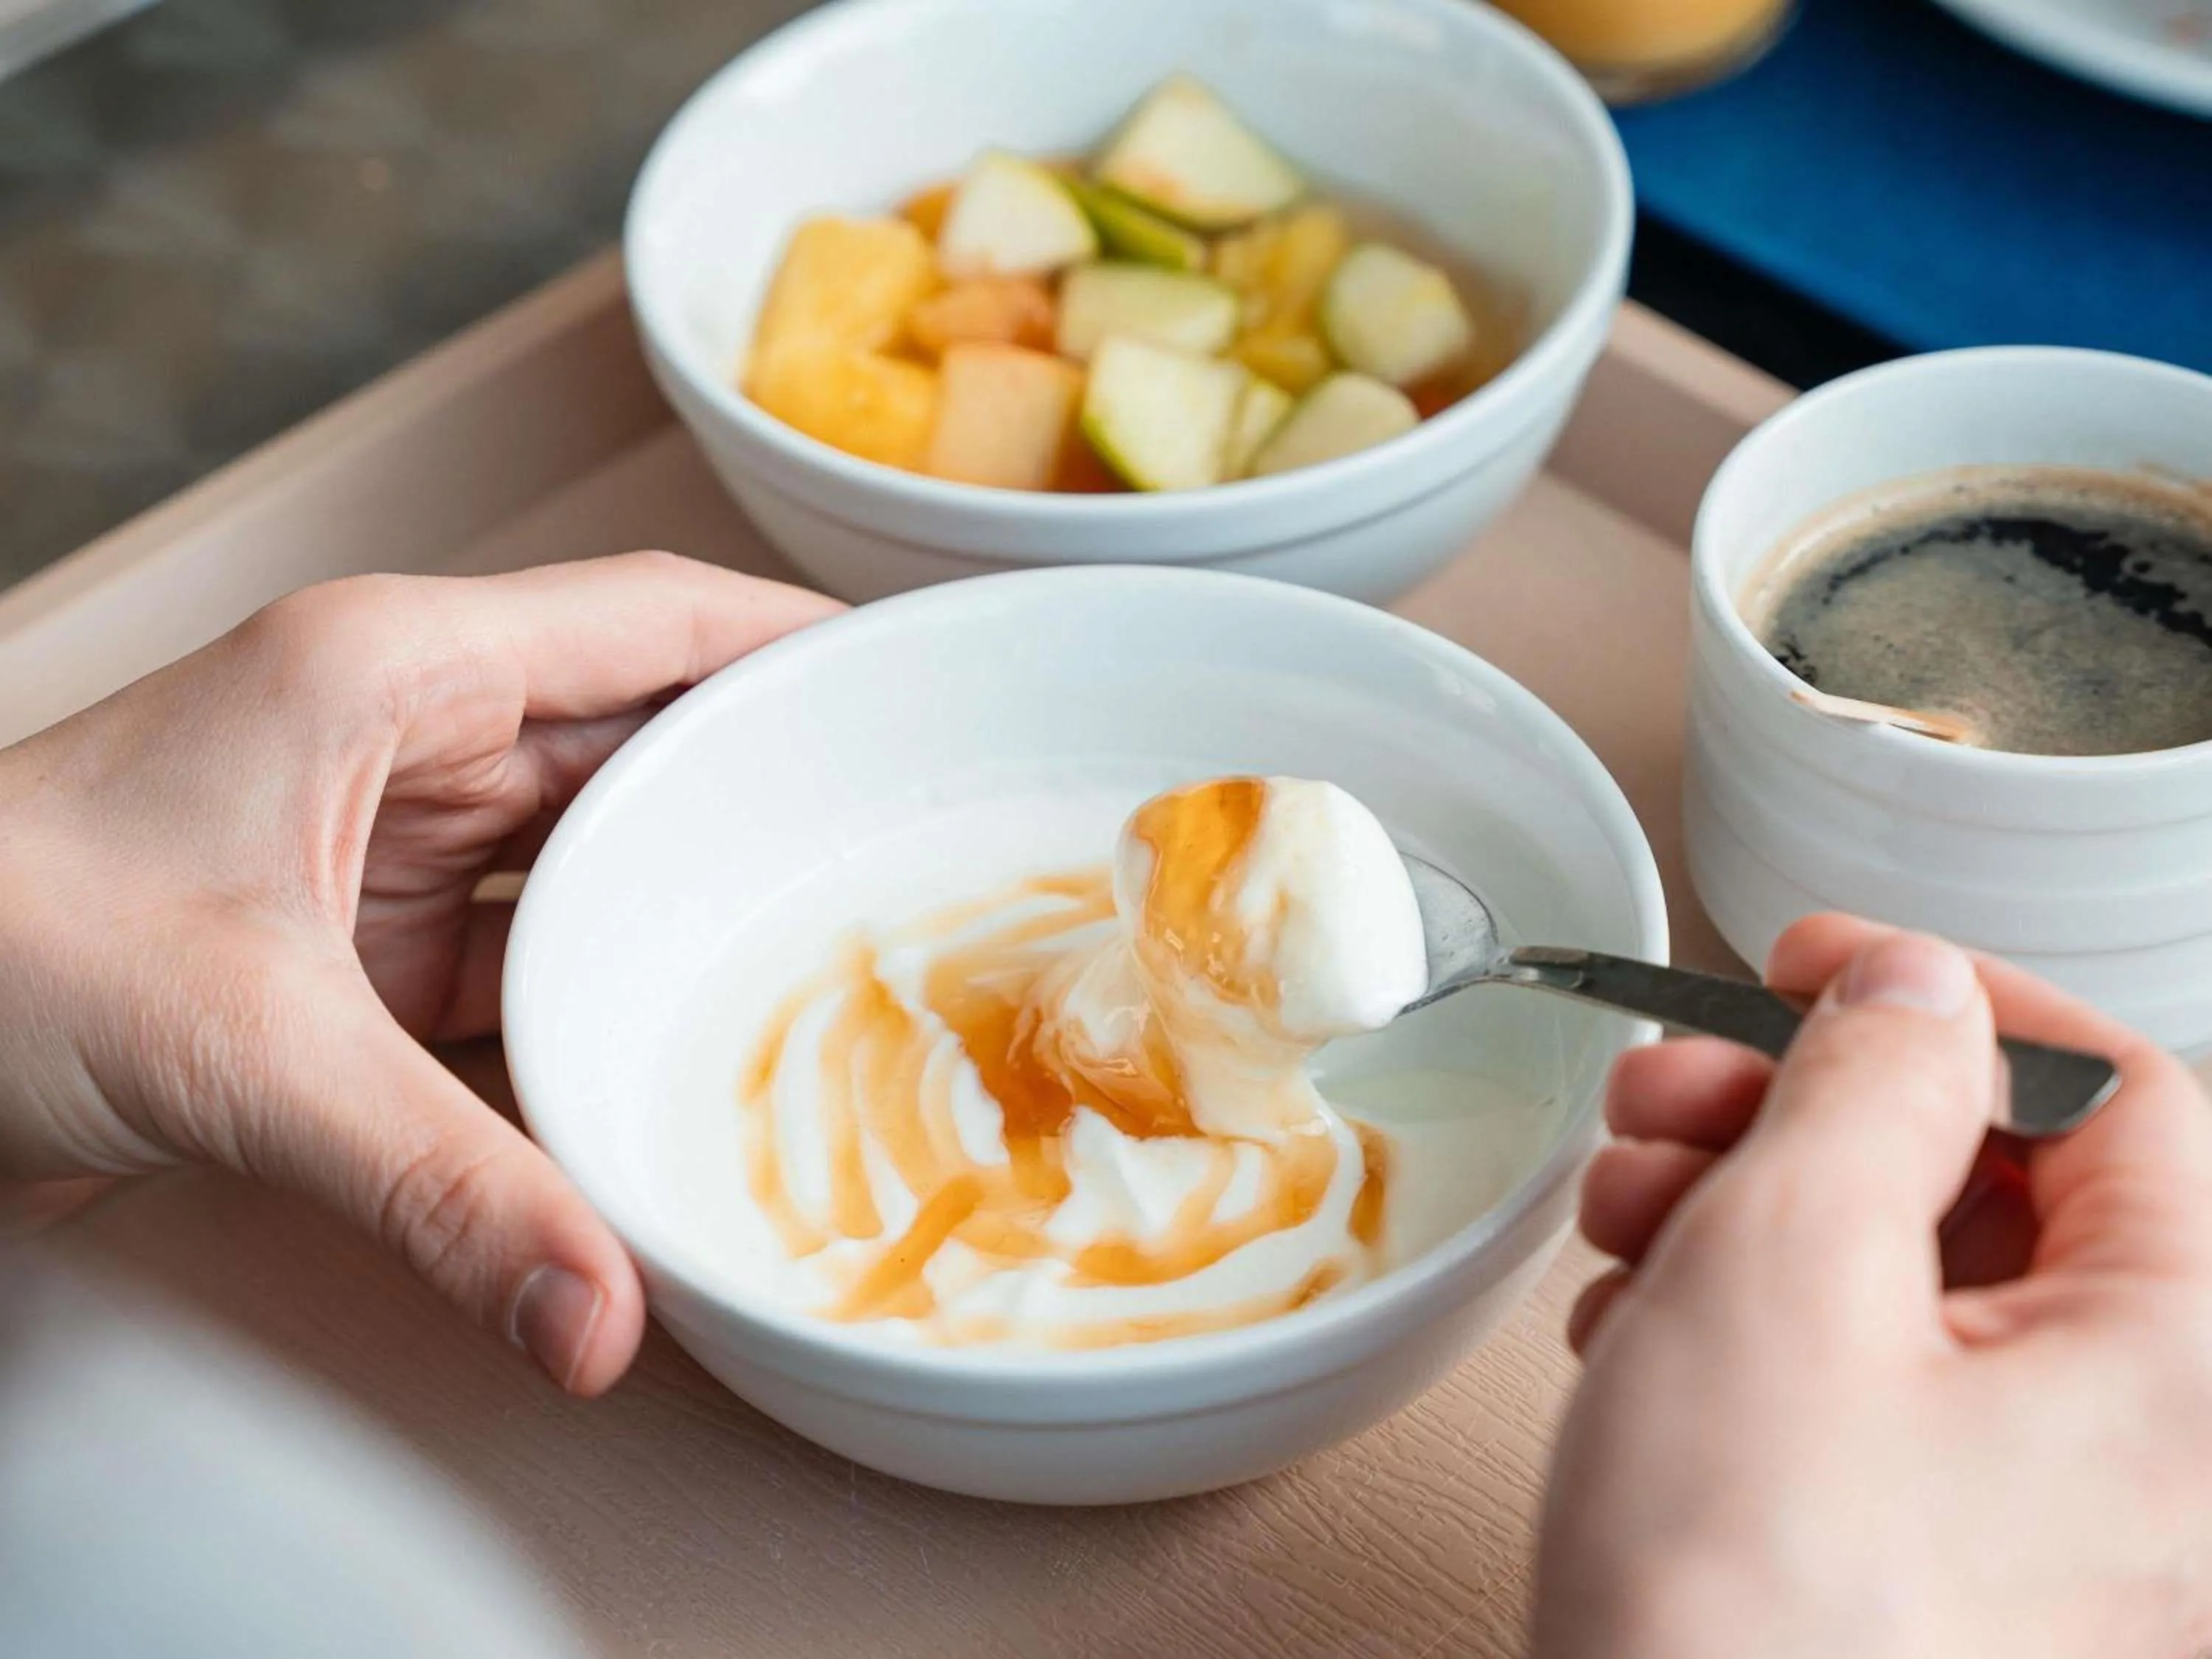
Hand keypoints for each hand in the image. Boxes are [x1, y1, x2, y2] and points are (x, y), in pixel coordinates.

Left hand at [0, 553, 837, 1393]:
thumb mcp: (246, 1050)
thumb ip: (443, 1187)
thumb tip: (599, 1315)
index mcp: (392, 670)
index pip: (655, 620)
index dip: (801, 641)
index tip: (924, 671)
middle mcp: (402, 732)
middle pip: (644, 736)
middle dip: (772, 783)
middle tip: (917, 834)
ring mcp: (381, 837)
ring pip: (592, 846)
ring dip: (693, 894)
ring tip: (836, 935)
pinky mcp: (356, 940)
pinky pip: (526, 947)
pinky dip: (600, 986)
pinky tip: (679, 1029)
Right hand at [1534, 916, 2211, 1658]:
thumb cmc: (1751, 1615)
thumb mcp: (1784, 1268)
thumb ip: (1864, 1088)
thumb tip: (1913, 990)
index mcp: (2183, 1372)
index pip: (2125, 1097)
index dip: (1948, 1000)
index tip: (1806, 968)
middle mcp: (2159, 1464)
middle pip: (2006, 1196)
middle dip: (1809, 1118)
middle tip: (1670, 1098)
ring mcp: (2061, 1541)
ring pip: (1924, 1298)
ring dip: (1759, 1220)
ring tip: (1624, 1224)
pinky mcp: (1954, 1589)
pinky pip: (1887, 1407)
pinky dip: (1762, 1338)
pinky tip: (1648, 1337)